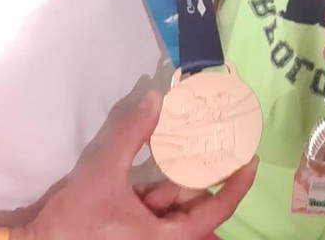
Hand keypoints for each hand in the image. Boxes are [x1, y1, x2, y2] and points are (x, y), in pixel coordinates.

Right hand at [17, 91, 256, 239]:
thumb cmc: (72, 221)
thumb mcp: (103, 173)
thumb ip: (131, 134)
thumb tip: (155, 98)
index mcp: (164, 237)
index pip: (216, 211)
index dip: (237, 185)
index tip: (251, 160)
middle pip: (196, 205)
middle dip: (204, 173)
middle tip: (222, 139)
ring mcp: (145, 237)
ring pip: (173, 204)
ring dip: (178, 176)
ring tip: (193, 139)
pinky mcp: (130, 232)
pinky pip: (154, 207)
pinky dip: (158, 186)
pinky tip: (161, 157)